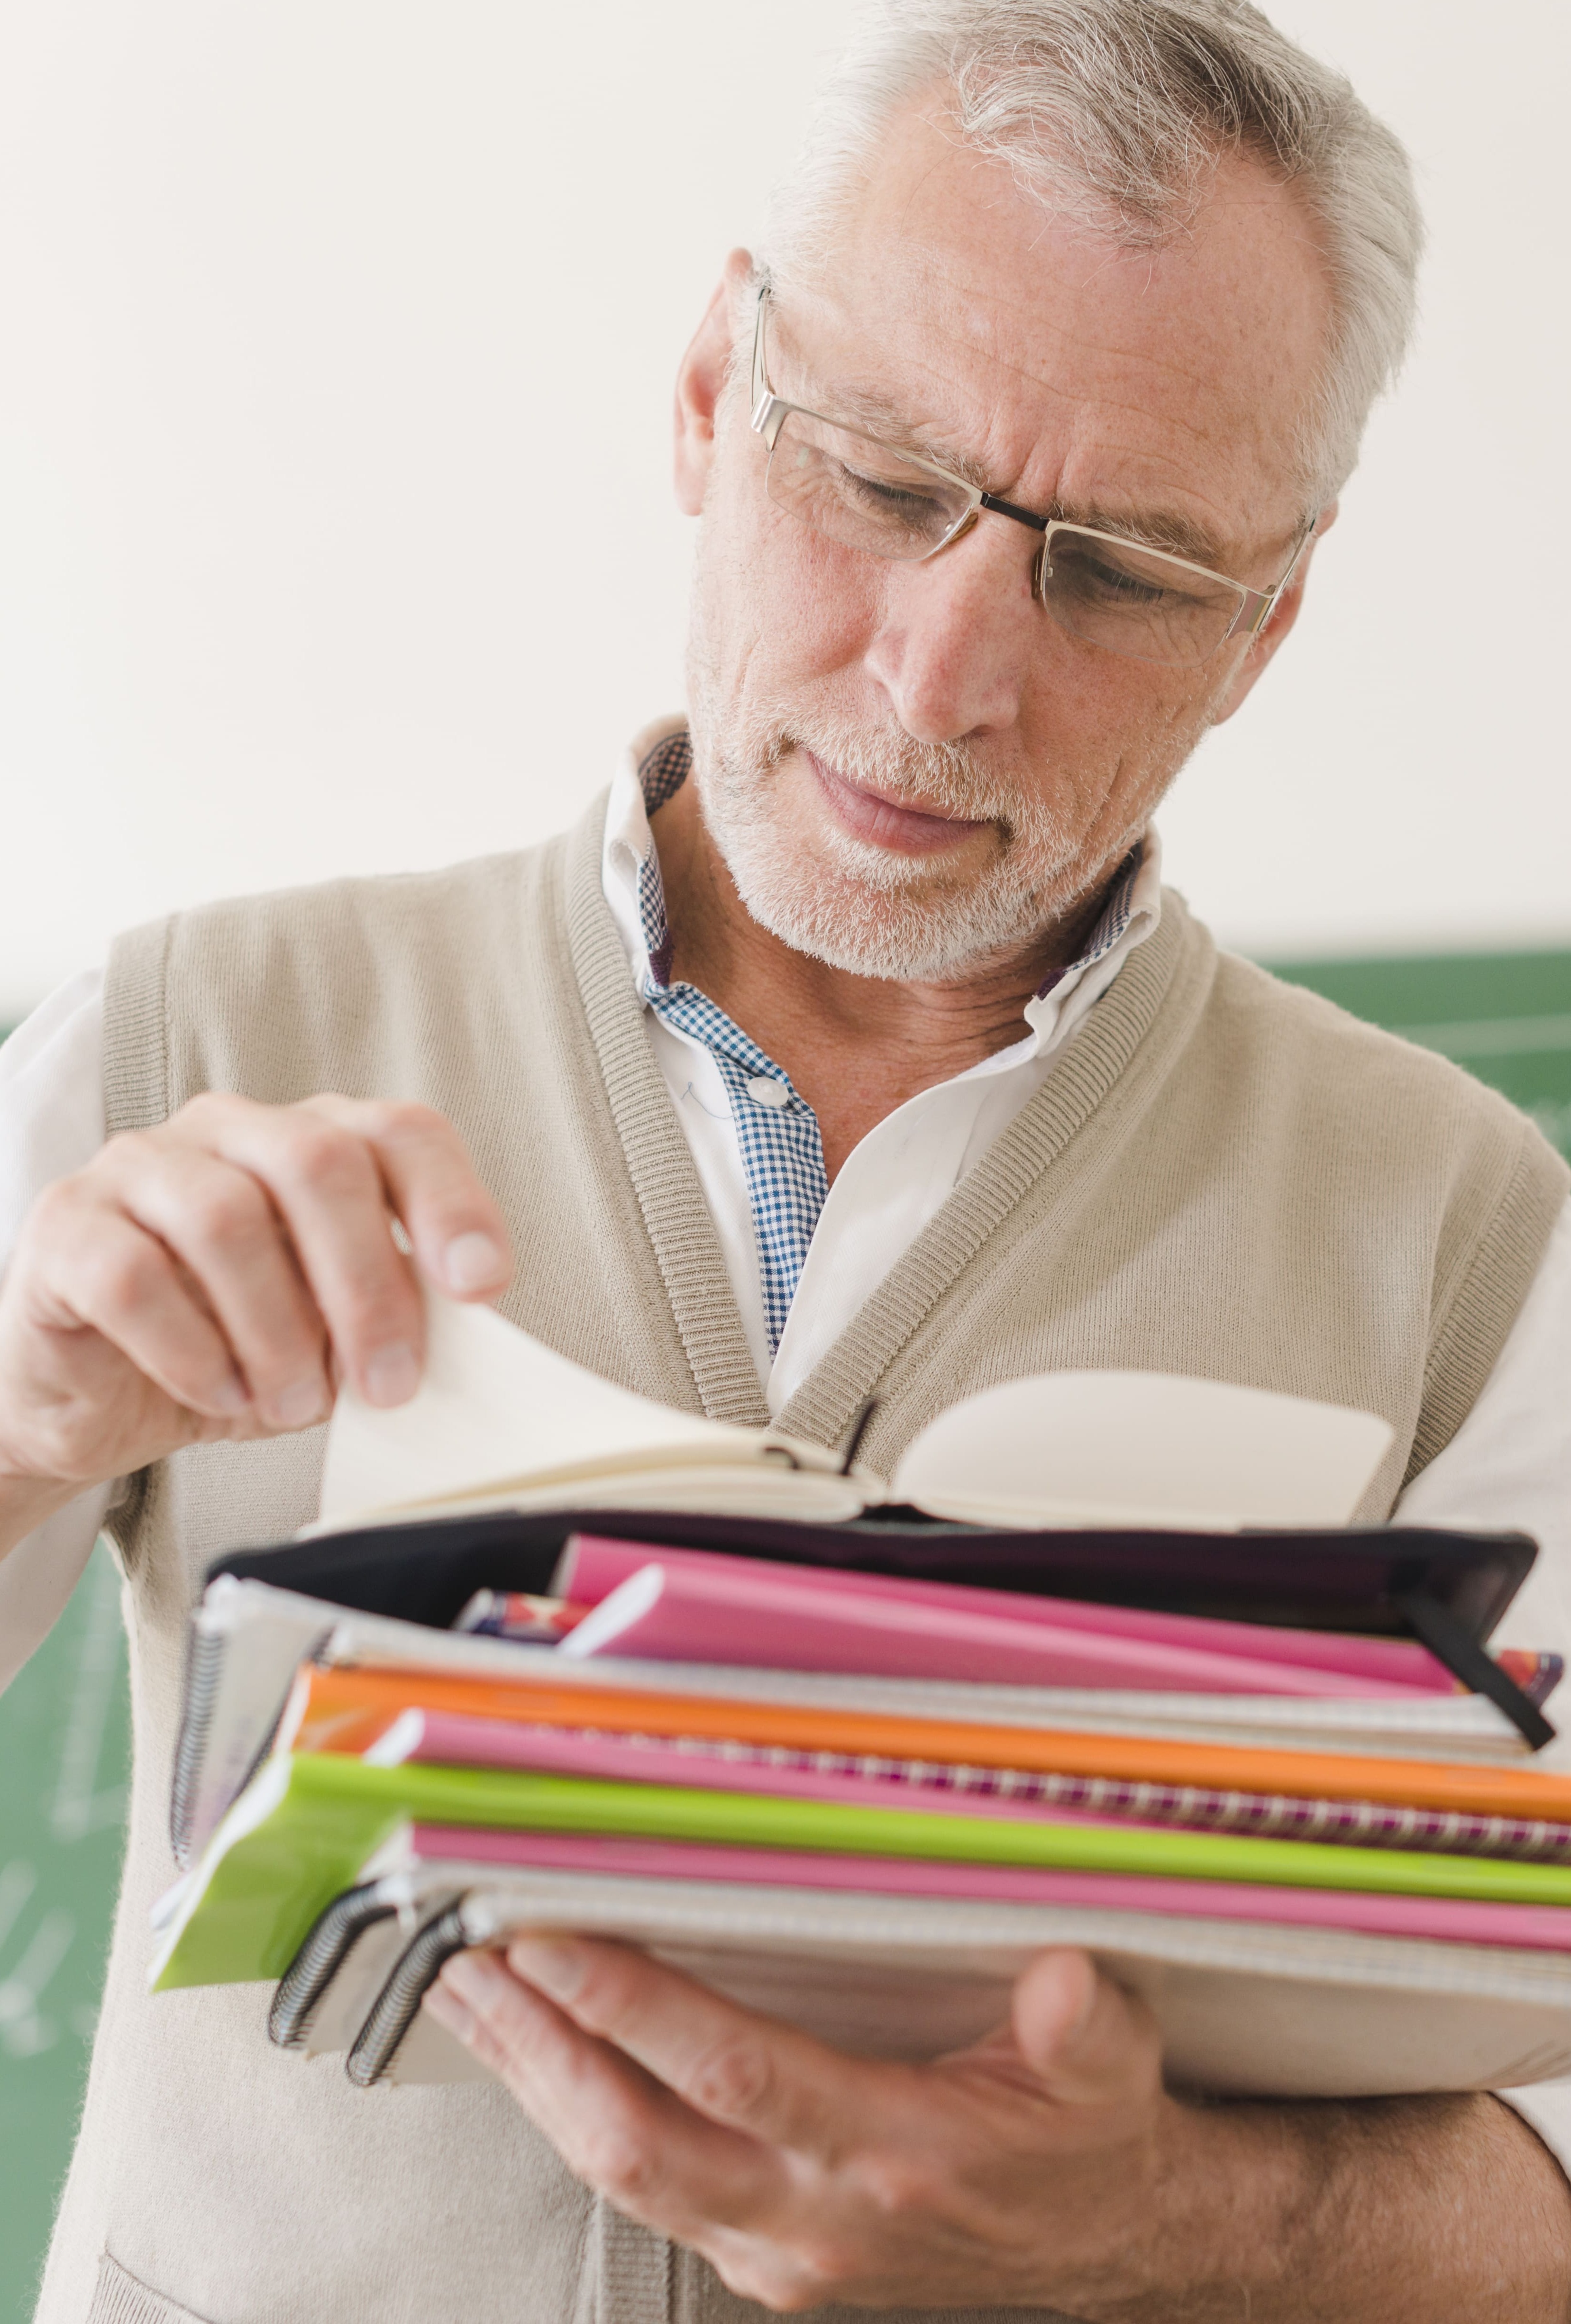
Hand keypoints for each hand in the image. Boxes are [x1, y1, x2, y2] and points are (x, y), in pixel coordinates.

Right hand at [0, 1093, 510, 1527]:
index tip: (482, 1288)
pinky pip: (133, 1276)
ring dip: (277, 1331)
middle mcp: (229, 1131)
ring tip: (293, 1403)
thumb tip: (458, 1341)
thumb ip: (389, 1320)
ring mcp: (140, 1167)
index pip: (400, 1133)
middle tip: (388, 1384)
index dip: (451, 1202)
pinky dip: (191, 1350)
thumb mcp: (330, 1339)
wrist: (95, 1394)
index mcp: (312, 1141)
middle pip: (318, 1162)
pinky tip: (219, 1395)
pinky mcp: (66, 1224)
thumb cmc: (231, 1351)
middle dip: (367, 1285)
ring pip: (226, 1218)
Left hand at [423, 1934, 1178, 2314]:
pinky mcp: (766, 2265)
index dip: (633, 2007)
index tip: (550, 1937)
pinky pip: (644, 2197)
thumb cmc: (1090, 2141)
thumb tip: (1061, 1982)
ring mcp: (783, 2254)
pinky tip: (537, 2063)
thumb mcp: (1113, 2071)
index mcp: (898, 2153)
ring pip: (622, 2177)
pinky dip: (574, 2123)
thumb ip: (1086, 2027)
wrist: (1107, 2252)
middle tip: (465, 1958)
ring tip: (467, 1995)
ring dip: (535, 2084)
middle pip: (638, 2141)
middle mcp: (821, 2218)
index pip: (734, 2073)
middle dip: (539, 2049)